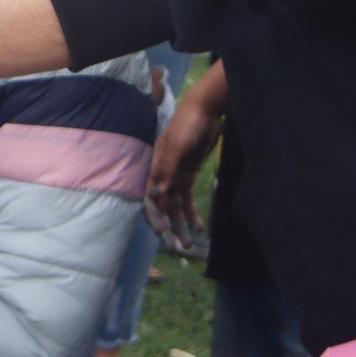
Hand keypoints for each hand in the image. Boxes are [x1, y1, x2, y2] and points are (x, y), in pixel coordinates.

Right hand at [149, 70, 224, 239]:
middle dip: (170, 225)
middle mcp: (163, 174)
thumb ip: (167, 168)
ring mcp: (176, 175)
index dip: (155, 215)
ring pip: (176, 205)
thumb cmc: (187, 125)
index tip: (162, 232)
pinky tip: (198, 226)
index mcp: (155, 167)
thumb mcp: (177, 146)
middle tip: (178, 245)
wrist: (204, 111)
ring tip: (188, 242)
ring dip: (181, 223)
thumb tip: (158, 194)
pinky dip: (192, 212)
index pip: (151, 197)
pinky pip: (188, 198)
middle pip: (164, 205)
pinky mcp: (189, 174)